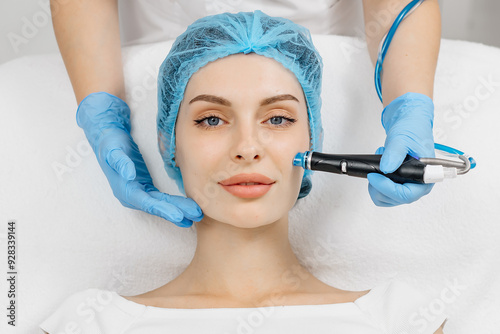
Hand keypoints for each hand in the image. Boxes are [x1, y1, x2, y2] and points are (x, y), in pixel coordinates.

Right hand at [76, 92, 202, 226]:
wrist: (107, 137)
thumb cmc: (110, 142)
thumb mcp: (112, 148)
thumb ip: (120, 162)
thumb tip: (129, 175)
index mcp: (124, 190)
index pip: (146, 202)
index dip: (163, 209)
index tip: (179, 215)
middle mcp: (131, 195)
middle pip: (157, 206)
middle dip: (177, 211)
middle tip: (196, 215)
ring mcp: (139, 192)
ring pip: (161, 204)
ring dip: (179, 210)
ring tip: (196, 215)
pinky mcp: (145, 187)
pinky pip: (162, 199)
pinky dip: (174, 205)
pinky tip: (187, 211)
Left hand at [367, 92, 434, 206]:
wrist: (410, 123)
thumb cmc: (413, 129)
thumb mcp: (402, 139)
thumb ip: (394, 154)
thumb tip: (386, 168)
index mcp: (425, 176)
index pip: (406, 194)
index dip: (387, 188)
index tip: (373, 177)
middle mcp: (418, 184)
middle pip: (395, 198)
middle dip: (379, 186)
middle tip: (373, 171)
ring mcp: (407, 184)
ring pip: (387, 198)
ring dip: (377, 184)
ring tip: (379, 165)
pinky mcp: (398, 183)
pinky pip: (383, 192)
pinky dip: (376, 182)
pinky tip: (379, 169)